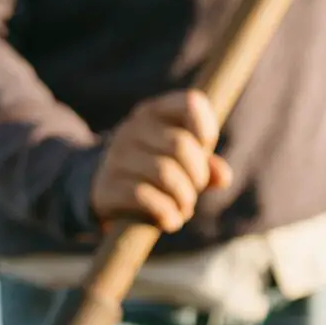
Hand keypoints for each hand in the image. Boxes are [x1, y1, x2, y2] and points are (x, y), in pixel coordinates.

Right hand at [90, 89, 232, 233]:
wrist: (102, 190)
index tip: (205, 152)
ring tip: (184, 209)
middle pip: (181, 146)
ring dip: (184, 198)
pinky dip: (166, 213)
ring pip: (165, 174)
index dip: (206, 130)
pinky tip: (171, 221)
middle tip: (194, 192)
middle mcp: (133, 128)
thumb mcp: (179, 162)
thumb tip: (223, 178)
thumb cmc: (151, 171)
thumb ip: (205, 165)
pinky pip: (144, 197)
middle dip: (197, 176)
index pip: (191, 103)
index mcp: (154, 112)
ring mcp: (116, 156)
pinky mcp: (107, 186)